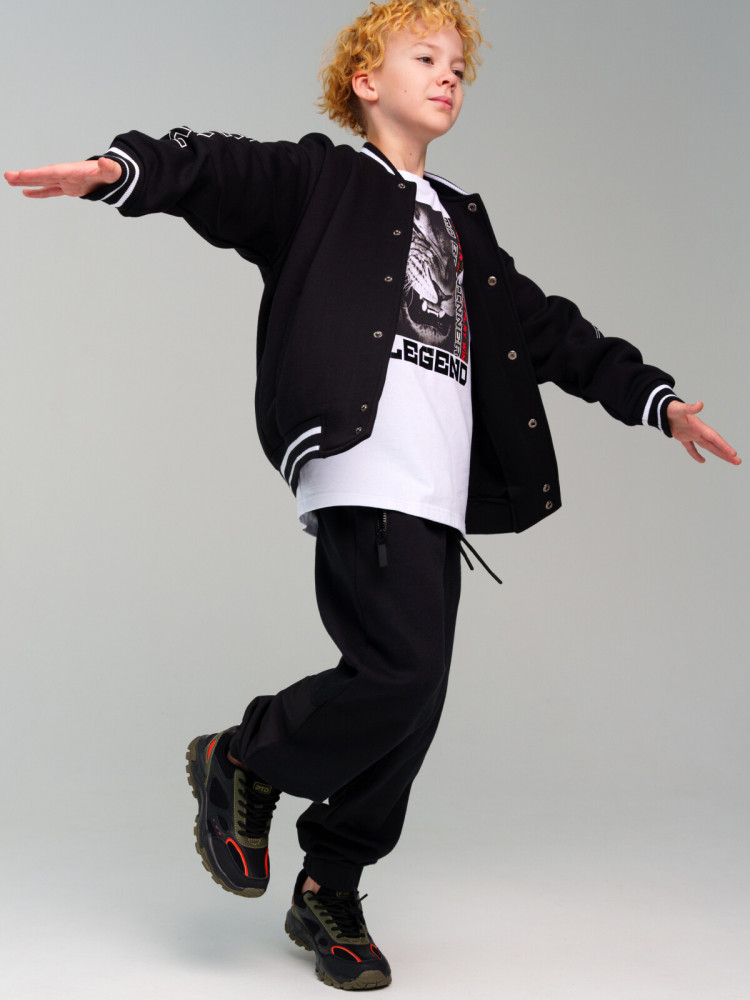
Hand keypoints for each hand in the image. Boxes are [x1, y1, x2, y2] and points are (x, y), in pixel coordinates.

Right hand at [4, 157, 121, 197]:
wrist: (114, 176)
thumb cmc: (112, 173)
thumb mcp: (112, 171)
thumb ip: (108, 168)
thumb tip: (106, 162)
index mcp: (73, 171)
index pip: (52, 172)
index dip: (38, 174)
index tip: (23, 174)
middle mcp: (66, 175)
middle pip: (43, 176)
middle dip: (26, 176)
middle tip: (8, 176)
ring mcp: (65, 181)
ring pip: (43, 182)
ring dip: (27, 182)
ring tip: (10, 181)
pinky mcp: (68, 188)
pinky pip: (51, 191)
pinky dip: (39, 192)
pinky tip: (26, 193)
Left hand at [666, 400, 740, 464]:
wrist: (662, 408)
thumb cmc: (671, 408)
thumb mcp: (679, 408)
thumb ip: (690, 407)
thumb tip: (700, 404)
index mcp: (699, 426)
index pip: (714, 438)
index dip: (723, 446)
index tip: (733, 453)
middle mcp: (698, 431)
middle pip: (715, 445)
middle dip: (726, 453)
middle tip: (738, 461)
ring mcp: (691, 434)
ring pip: (707, 446)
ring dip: (718, 453)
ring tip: (730, 460)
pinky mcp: (683, 437)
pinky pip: (691, 448)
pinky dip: (696, 454)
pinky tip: (702, 460)